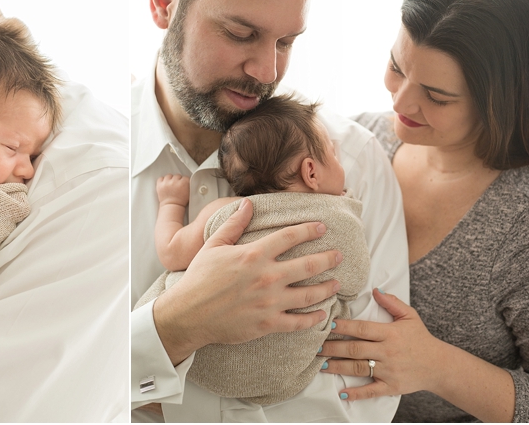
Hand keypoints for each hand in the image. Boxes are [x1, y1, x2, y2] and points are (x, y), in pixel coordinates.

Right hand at [154, 198, 342, 364]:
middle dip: (328, 258)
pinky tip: (323, 314)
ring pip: (310, 294)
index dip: (308, 230)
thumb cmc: (199, 278)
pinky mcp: (268, 324)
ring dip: (327, 288)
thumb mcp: (213, 246)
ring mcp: (270, 302)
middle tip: (338, 255)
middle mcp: (267, 276)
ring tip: (337, 283)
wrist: (189, 314)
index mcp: (254, 255)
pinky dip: (314, 318)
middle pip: (308, 265)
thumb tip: (247, 204)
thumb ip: (234, 224)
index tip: (322, 227)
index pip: (289, 237)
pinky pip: (299, 322)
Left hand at [156, 174, 188, 206]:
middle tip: (177, 186)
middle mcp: (174, 182)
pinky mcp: (160, 185)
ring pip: (169, 176)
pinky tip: (165, 184)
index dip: (185, 181)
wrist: (172, 207)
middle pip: (177, 176)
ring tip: (171, 185)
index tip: (184, 185)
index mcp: (183, 183)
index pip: (185, 177)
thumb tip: (186, 180)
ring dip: (170, 179)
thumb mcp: (189, 192)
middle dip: (178, 180)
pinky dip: (162, 180)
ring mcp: (166, 183)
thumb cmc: (181, 201)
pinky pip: (161, 178)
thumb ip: (188, 185)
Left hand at [320, 288, 441, 399]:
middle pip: (355, 349)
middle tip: (315, 346)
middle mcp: (387, 352)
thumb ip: (392, 303)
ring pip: (359, 368)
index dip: (344, 327)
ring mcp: (389, 371)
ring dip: (338, 367)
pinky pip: (371, 391)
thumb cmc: (421, 338)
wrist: (440, 366)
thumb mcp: (410, 316)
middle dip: (333, 347)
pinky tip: (342, 394)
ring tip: (321, 364)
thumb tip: (375, 290)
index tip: (328, 325)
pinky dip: (357, 393)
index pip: (362, 329)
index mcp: (390, 334)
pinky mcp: (391, 386)